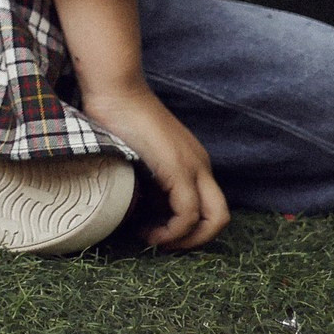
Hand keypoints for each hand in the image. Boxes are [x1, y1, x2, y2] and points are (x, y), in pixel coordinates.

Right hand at [80, 81, 228, 249]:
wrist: (114, 88)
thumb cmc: (114, 115)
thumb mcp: (134, 154)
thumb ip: (142, 177)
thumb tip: (134, 206)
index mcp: (192, 162)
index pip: (207, 206)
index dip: (186, 227)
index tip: (154, 229)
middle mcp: (200, 166)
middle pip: (220, 218)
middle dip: (195, 240)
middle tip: (162, 244)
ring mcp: (193, 167)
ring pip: (213, 219)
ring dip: (185, 240)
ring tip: (153, 240)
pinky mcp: (178, 170)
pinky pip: (189, 213)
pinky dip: (173, 231)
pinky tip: (149, 232)